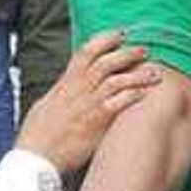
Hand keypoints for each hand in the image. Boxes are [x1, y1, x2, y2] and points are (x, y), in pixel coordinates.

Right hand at [16, 34, 163, 180]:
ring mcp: (87, 104)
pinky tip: (145, 94)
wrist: (36, 156)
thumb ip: (63, 92)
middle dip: (127, 53)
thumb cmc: (38, 134)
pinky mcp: (96, 122)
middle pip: (105, 61)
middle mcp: (77, 90)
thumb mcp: (47, 104)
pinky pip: (118, 103)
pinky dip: (132, 96)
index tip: (121, 34)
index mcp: (65, 83)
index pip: (86, 51)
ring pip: (116, 79)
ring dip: (137, 74)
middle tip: (144, 51)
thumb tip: (68, 84)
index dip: (105, 39)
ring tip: (154, 73)